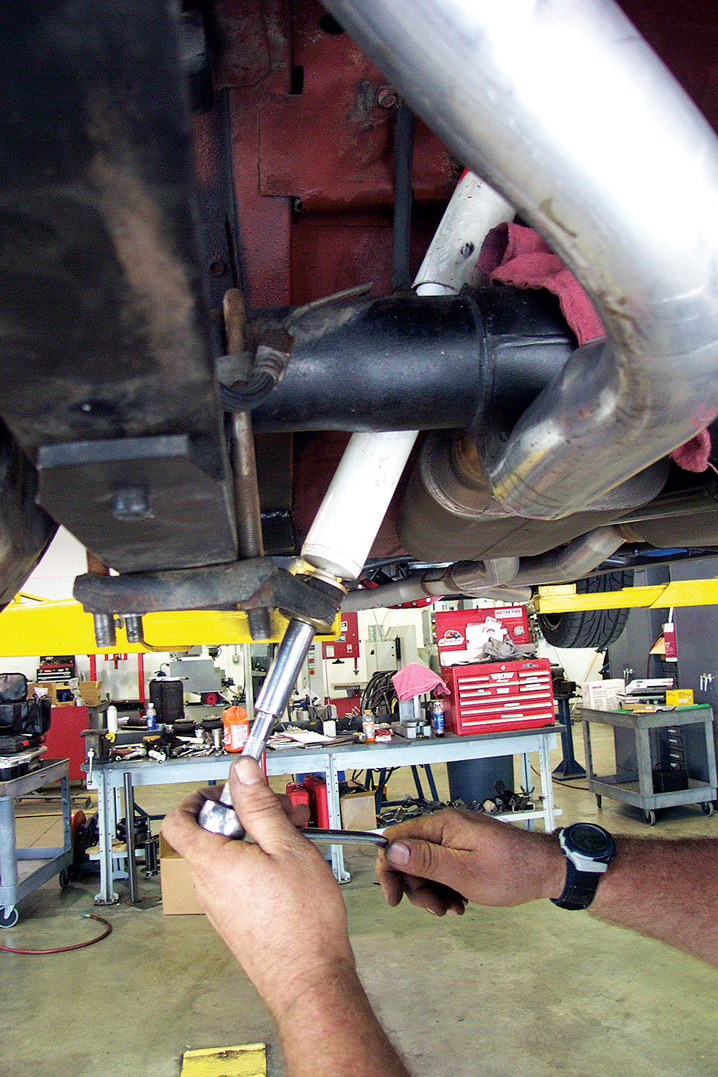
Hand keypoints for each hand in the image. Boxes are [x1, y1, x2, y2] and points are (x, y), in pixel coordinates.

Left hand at [161, 757, 355, 1019]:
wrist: (310, 979)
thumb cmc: (302, 923)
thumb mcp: (287, 846)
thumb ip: (259, 806)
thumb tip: (241, 773)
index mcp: (212, 863)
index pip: (178, 820)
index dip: (197, 796)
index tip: (226, 788)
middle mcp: (208, 886)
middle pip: (208, 834)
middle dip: (244, 813)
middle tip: (277, 808)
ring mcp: (220, 905)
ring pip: (226, 855)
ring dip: (256, 836)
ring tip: (293, 834)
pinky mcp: (235, 919)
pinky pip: (236, 878)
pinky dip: (257, 860)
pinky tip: (290, 862)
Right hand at [376, 808, 564, 915]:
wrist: (547, 871)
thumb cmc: (512, 871)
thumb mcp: (465, 872)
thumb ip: (427, 860)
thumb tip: (392, 849)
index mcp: (443, 825)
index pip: (396, 839)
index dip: (389, 868)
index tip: (394, 897)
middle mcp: (446, 827)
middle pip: (410, 857)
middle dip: (417, 888)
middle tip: (435, 909)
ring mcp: (457, 838)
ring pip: (426, 867)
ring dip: (433, 892)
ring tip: (452, 909)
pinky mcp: (466, 850)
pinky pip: (443, 869)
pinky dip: (446, 888)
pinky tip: (460, 903)